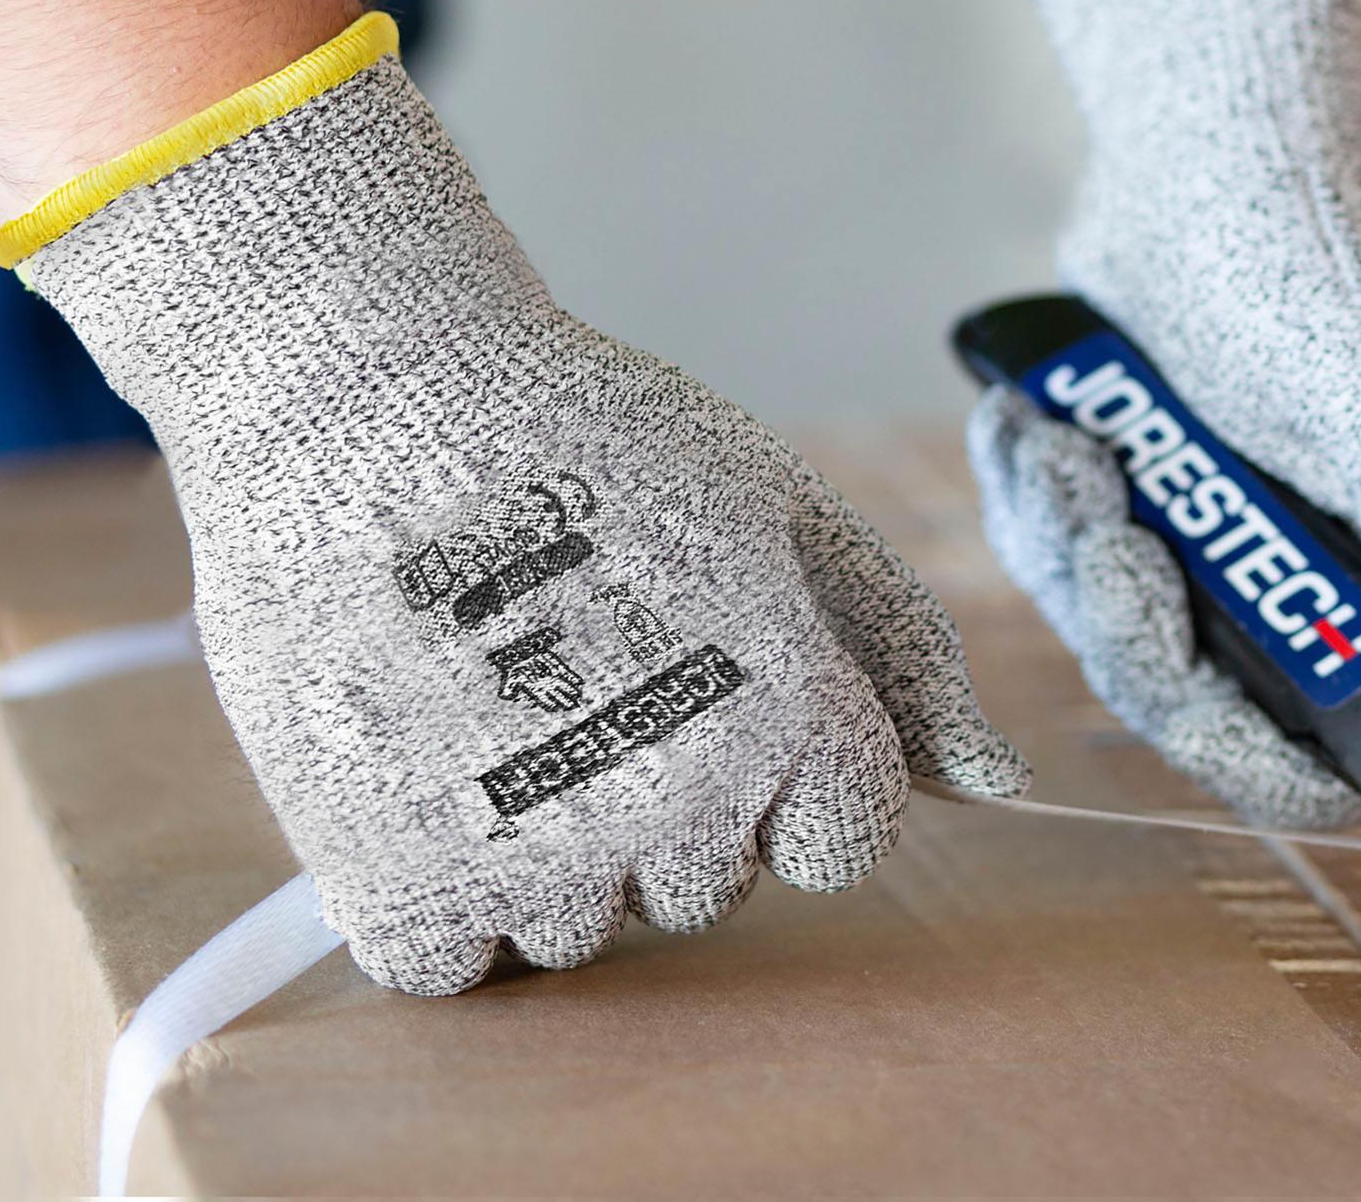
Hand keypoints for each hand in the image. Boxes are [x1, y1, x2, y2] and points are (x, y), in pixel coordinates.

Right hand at [23, 39, 1028, 993]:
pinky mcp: (405, 889)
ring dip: (549, 845)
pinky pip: (459, 958)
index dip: (785, 767)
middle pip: (711, 884)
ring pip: (584, 927)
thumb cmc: (585, 432)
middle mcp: (683, 807)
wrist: (365, 400)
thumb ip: (896, 646)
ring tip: (489, 696)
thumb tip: (995, 782)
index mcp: (789, 713)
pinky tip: (423, 761)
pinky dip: (442, 887)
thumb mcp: (776, 500)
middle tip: (581, 669)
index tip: (710, 693)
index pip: (845, 840)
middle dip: (669, 801)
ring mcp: (542, 860)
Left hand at [967, 0, 1360, 828]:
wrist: (1214, 148)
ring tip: (1066, 447)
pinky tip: (1019, 427)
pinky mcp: (1112, 473)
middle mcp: (1277, 565)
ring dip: (1062, 546)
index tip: (1200, 713)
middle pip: (1179, 687)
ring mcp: (1187, 522)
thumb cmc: (1323, 264)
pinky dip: (1022, 496)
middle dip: (1130, 626)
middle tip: (1113, 535)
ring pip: (1092, 615)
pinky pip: (1040, 537)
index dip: (1266, 763)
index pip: (1320, 742)